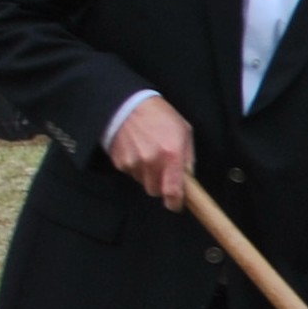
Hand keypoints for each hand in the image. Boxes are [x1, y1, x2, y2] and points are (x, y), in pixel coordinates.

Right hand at [108, 94, 193, 209]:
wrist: (127, 104)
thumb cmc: (160, 116)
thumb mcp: (184, 132)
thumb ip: (188, 157)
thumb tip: (188, 177)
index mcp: (171, 155)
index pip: (172, 191)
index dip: (175, 203)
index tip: (176, 204)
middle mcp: (151, 161)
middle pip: (155, 191)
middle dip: (161, 184)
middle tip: (163, 169)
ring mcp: (133, 162)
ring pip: (143, 182)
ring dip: (147, 174)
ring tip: (149, 153)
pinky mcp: (119, 161)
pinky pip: (130, 172)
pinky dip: (135, 166)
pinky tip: (137, 149)